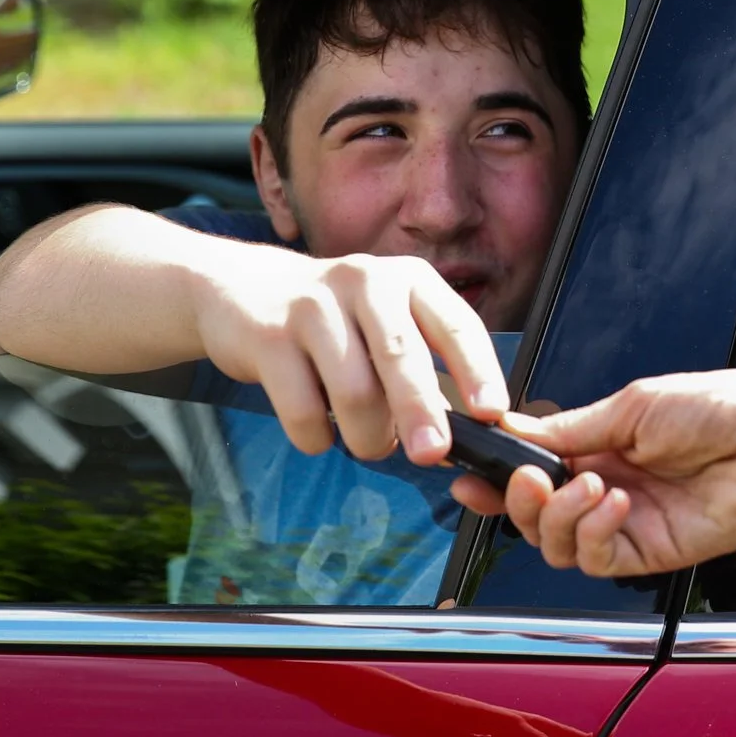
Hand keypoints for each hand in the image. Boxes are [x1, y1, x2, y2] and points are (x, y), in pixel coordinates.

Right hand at [190, 242, 504, 462]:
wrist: (243, 290)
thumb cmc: (336, 321)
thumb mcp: (387, 322)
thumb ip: (426, 367)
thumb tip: (468, 432)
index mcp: (409, 281)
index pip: (455, 325)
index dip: (477, 371)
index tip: (492, 413)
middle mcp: (365, 282)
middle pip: (400, 356)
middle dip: (420, 412)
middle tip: (432, 455)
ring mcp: (313, 306)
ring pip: (353, 392)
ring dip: (368, 437)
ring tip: (371, 443)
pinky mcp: (269, 336)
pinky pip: (302, 411)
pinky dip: (317, 438)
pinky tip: (320, 431)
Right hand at [451, 369, 735, 576]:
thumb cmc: (722, 407)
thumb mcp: (631, 406)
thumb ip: (571, 431)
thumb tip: (515, 433)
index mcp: (602, 450)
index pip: (534, 474)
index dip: (497, 481)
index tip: (467, 477)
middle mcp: (609, 490)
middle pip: (536, 519)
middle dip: (519, 502)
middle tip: (527, 479)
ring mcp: (630, 525)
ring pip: (558, 546)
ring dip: (557, 517)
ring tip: (590, 486)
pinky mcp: (653, 554)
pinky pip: (598, 560)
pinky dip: (592, 533)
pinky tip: (614, 504)